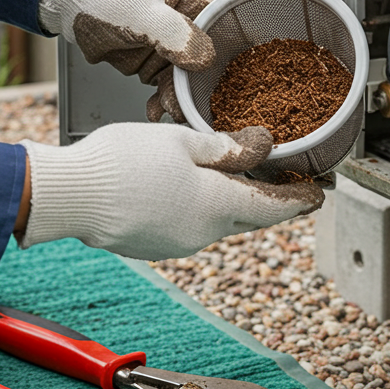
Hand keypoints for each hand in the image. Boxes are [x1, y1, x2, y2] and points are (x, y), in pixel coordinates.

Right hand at [16, 124, 323, 259]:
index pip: (273, 207)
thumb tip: (263, 146)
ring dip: (234, 204)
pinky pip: (192, 227)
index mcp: (217, 206)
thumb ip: (225, 148)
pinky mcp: (156, 246)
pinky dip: (203, 210)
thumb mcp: (181, 141)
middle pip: (250, 218)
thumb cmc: (122, 161)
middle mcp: (204, 234)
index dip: (299, 199)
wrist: (70, 195)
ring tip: (240, 178)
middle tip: (290, 185)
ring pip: (219, 223)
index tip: (319, 193)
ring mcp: (179, 245)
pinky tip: (193, 189)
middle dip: (272, 203)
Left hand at [39, 0, 216, 121]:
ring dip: (176, 93)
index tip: (213, 75)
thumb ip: (173, 33)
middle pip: (203, 54)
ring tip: (168, 109)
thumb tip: (204, 57)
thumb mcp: (139, 11)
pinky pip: (165, 81)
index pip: (219, 21)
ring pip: (184, 73)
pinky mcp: (154, 55)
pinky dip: (161, 96)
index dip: (221, 49)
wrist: (68, 2)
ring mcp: (169, 38)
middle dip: (193, 81)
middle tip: (184, 103)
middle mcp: (184, 14)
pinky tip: (156, 109)